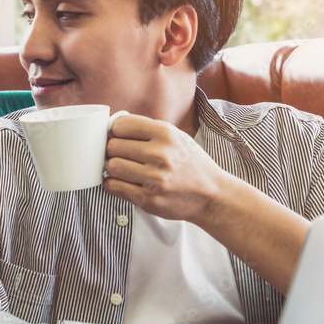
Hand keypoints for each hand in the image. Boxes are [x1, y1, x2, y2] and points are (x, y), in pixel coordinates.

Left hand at [103, 114, 227, 222]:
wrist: (211, 194)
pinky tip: (123, 182)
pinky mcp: (148, 199)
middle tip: (121, 156)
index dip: (115, 131)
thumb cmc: (191, 164)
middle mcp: (160, 154)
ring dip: (113, 168)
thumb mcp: (177, 137)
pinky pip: (114, 186)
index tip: (118, 137)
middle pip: (113, 146)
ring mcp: (154, 178)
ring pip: (112, 166)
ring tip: (124, 169)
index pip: (120, 125)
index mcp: (165, 134)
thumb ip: (148, 129)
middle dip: (113, 151)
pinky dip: (113, 184)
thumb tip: (115, 124)